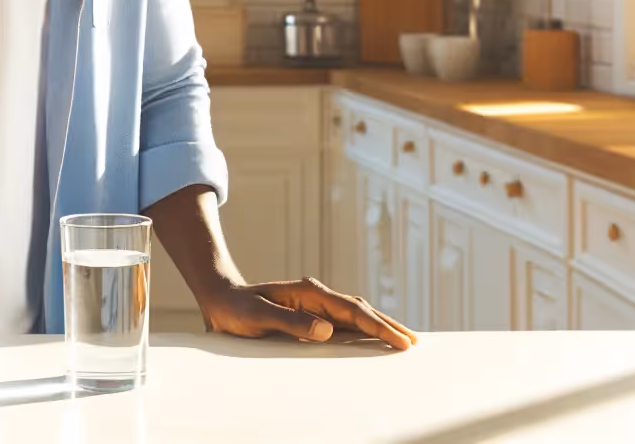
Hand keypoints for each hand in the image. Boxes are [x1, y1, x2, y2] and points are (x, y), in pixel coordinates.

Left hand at [198, 276, 416, 349]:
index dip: (378, 327)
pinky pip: (344, 323)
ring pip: (356, 316)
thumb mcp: (259, 316)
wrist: (221, 300)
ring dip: (379, 327)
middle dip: (388, 325)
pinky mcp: (311, 315)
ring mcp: (316, 305)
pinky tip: (372, 341)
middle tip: (413, 342)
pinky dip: (363, 331)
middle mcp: (317, 296)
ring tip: (403, 340)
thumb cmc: (237, 308)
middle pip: (361, 310)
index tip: (400, 341)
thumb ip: (291, 322)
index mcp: (310, 292)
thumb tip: (326, 330)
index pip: (353, 311)